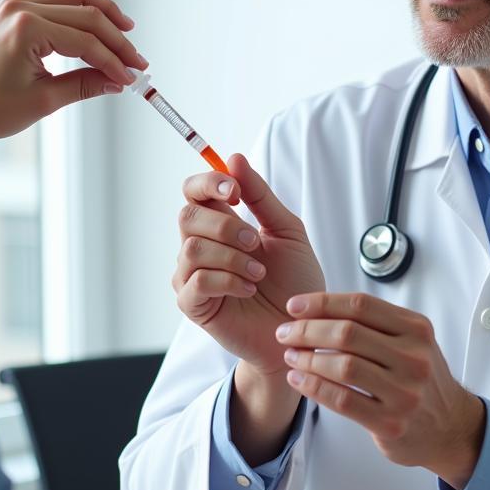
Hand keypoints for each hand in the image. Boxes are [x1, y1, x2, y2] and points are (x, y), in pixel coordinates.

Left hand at [0, 0, 147, 158]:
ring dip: (103, 14)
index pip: (86, 40)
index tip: (132, 79)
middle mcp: (21, 8)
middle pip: (86, 11)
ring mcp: (16, 7)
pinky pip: (58, 3)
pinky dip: (82, 15)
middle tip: (136, 62)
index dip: (114, 61)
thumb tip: (117, 81)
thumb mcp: (44, 100)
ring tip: (127, 33)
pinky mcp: (14, 13)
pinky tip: (98, 30)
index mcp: (26, 27)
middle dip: (116, 38)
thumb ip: (86, 85)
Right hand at [173, 153, 324, 378]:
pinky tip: (249, 289)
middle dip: (225, 224)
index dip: (208, 183)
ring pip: (193, 248)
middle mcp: (199, 247)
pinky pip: (197, 280)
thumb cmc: (294, 282)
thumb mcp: (286, 231)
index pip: (193, 191)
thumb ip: (260, 196)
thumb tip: (234, 158)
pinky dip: (229, 280)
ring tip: (259, 274)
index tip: (234, 191)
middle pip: (187, 216)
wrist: (302, 330)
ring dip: (233, 257)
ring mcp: (192, 276)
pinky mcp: (193, 305)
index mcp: (219, 224)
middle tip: (255, 242)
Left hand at [275, 292, 485, 488]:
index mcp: (416, 329)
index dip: (321, 303)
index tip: (294, 306)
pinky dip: (314, 387)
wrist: (451, 426)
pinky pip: (342, 400)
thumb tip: (316, 309)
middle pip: (347, 334)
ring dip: (308, 359)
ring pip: (342, 367)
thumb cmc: (420, 377)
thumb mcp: (411, 340)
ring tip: (291, 356)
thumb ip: (374, 323)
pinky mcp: (391, 423)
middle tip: (285, 333)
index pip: (360, 305)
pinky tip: (299, 380)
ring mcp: (404, 392)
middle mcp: (413, 358)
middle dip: (307, 330)